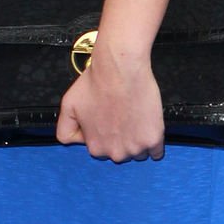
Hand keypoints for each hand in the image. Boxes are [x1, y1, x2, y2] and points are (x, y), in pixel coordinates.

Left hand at [55, 44, 164, 161]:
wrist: (121, 69)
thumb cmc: (96, 83)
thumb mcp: (69, 106)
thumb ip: (66, 129)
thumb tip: (74, 141)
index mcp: (95, 147)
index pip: (102, 149)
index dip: (106, 134)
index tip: (110, 121)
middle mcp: (115, 153)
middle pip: (122, 152)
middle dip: (123, 139)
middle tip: (123, 117)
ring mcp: (135, 148)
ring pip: (139, 152)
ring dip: (138, 140)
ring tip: (135, 118)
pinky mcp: (153, 139)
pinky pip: (157, 152)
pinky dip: (154, 143)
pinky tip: (149, 126)